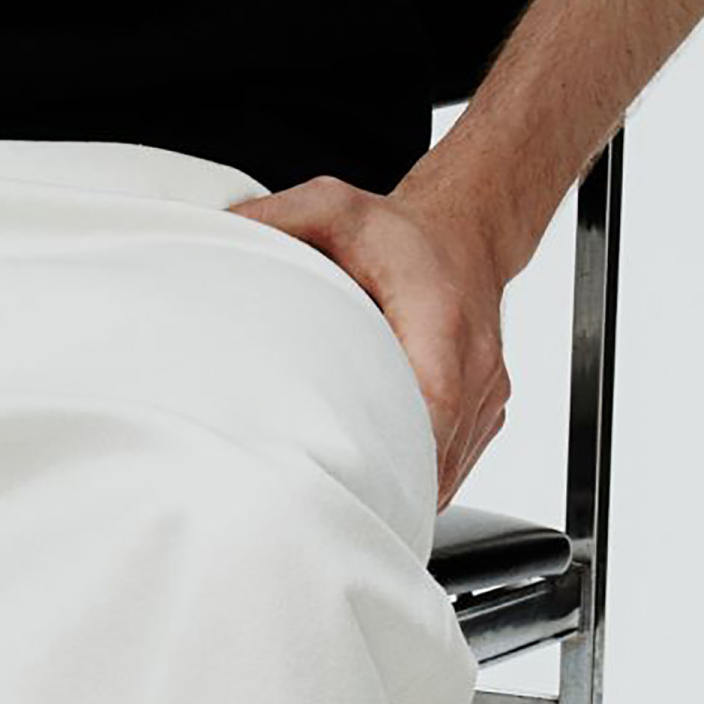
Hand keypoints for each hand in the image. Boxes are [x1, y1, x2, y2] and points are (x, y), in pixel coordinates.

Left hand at [226, 173, 511, 511]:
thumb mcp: (331, 205)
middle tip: (322, 498)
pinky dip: (417, 474)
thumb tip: (215, 234)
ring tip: (342, 488)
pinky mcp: (485, 414)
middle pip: (438, 451)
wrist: (464, 234)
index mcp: (439, 316)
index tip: (354, 474)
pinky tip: (374, 471)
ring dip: (402, 483)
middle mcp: (475, 362)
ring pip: (448, 468)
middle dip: (385, 482)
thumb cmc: (398, 231)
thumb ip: (275, 220)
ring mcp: (487, 395)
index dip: (399, 448)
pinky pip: (454, 463)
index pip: (436, 400)